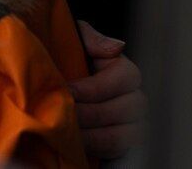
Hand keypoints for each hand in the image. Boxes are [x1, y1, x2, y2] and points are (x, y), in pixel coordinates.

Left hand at [70, 20, 144, 161]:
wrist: (56, 88)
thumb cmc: (68, 61)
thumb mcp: (75, 42)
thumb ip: (91, 39)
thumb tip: (117, 46)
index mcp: (126, 72)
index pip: (125, 78)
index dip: (96, 87)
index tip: (70, 91)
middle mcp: (135, 99)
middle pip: (126, 109)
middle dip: (92, 113)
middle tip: (66, 114)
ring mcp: (132, 124)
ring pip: (122, 134)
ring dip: (93, 135)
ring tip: (69, 132)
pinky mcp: (121, 145)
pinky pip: (114, 151)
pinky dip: (95, 149)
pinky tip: (75, 144)